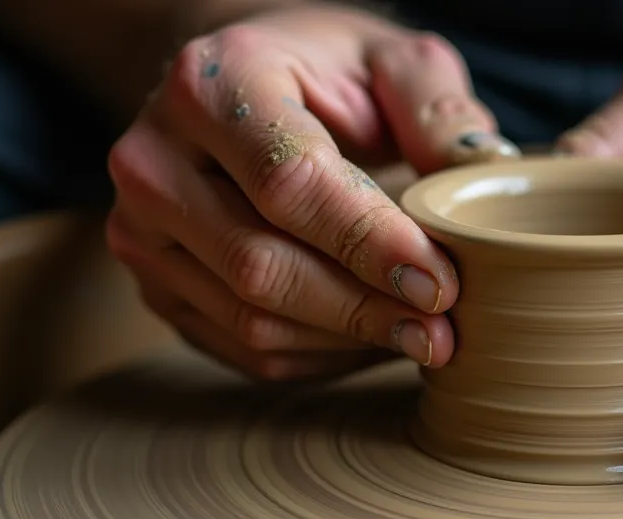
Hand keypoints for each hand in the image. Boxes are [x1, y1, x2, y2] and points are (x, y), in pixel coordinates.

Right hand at [105, 4, 517, 380]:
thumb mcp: (392, 60)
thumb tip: (481, 173)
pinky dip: (317, 354)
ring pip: (249, 317)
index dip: (369, 241)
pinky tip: (370, 338)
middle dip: (364, 308)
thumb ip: (437, 108)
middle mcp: (154, 158)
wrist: (242, 89)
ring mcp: (141, 228)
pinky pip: (239, 345)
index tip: (440, 282)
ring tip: (422, 339)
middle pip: (261, 262)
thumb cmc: (327, 74)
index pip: (290, 181)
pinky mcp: (156, 283)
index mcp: (211, 83)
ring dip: (346, 341)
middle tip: (443, 332)